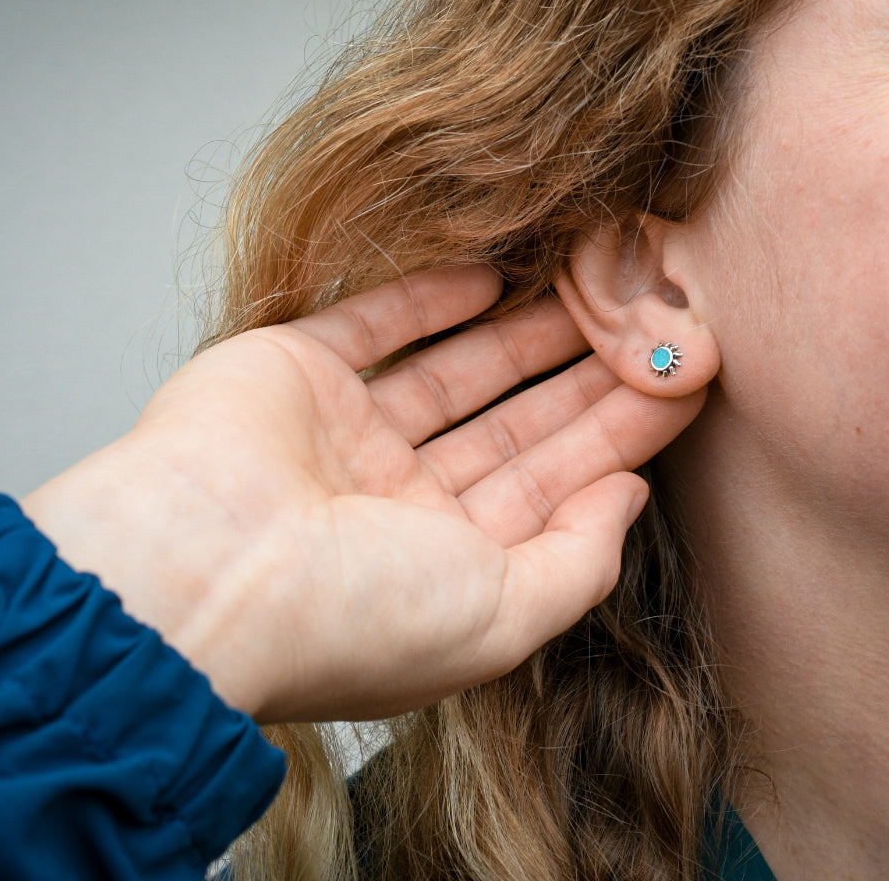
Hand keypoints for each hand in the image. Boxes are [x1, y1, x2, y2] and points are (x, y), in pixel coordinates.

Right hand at [21, 268, 704, 722]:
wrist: (202, 576)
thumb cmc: (349, 616)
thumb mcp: (501, 615)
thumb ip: (578, 561)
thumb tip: (629, 497)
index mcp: (444, 569)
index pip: (555, 487)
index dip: (623, 435)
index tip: (687, 382)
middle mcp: (397, 504)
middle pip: (518, 425)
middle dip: (588, 375)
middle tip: (656, 319)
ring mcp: (344, 436)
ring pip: (459, 369)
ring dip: (528, 329)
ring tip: (600, 285)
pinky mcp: (294, 372)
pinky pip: (378, 323)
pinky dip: (433, 295)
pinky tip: (499, 272)